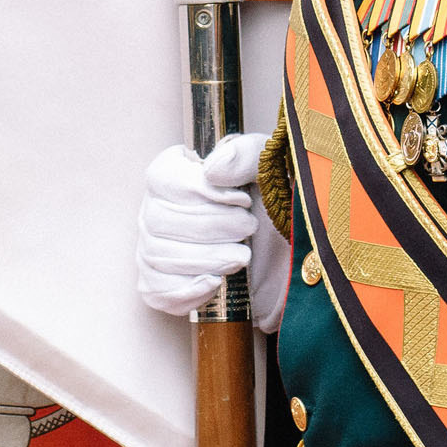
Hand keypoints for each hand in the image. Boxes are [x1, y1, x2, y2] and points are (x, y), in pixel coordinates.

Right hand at [137, 134, 290, 331]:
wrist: (292, 251)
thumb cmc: (276, 203)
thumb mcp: (271, 169)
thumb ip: (246, 156)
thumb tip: (212, 170)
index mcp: (179, 170)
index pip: (163, 179)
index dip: (200, 191)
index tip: (242, 200)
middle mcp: (159, 205)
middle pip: (159, 219)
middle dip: (211, 228)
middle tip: (248, 228)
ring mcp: (156, 244)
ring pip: (156, 255)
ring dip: (205, 259)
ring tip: (241, 257)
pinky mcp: (166, 282)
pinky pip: (155, 290)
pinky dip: (185, 290)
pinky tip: (215, 282)